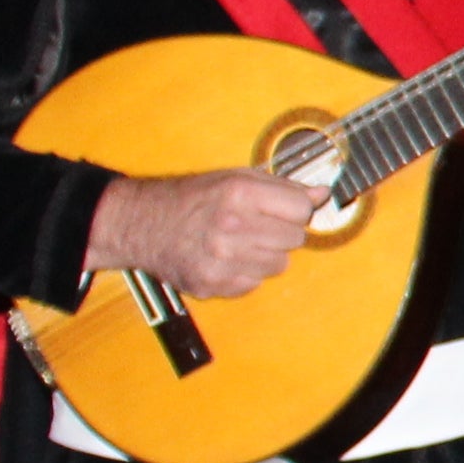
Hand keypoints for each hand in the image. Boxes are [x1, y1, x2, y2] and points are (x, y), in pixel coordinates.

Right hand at [86, 166, 325, 298]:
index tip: (282, 209)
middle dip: (280, 232)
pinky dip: (244, 274)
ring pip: (278, 265)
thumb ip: (282, 187)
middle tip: (255, 225)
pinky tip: (224, 259)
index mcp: (239, 193)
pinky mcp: (212, 284)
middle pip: (294, 239)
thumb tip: (322, 194)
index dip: (295, 209)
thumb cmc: (191, 198)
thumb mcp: (235, 178)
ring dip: (264, 255)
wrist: (141, 223)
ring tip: (239, 241)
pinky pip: (253, 284)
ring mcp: (221, 259)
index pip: (302, 210)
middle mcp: (231, 226)